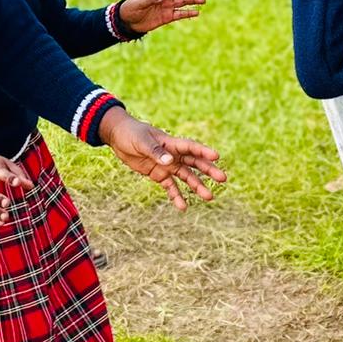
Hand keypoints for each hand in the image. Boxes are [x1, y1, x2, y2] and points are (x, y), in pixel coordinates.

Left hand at [98, 108, 226, 208]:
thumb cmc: (131, 134)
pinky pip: (170, 187)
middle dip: (208, 171)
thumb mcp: (141, 141)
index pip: (191, 147)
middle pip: (194, 164)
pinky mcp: (159, 175)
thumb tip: (169, 161)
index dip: (203, 152)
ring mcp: (167, 166)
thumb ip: (155, 151)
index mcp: (171, 143)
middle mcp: (173, 155)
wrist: (119, 137)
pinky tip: (183, 207)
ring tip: (209, 197)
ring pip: (186, 177)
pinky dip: (176, 196)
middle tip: (223, 178)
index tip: (216, 156)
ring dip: (197, 186)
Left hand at [115, 0, 205, 35]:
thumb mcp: (139, 2)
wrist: (127, 22)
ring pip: (183, 2)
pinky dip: (188, 13)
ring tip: (203, 0)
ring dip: (193, 1)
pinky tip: (197, 13)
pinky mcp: (167, 17)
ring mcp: (167, 6)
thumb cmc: (131, 8)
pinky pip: (180, 14)